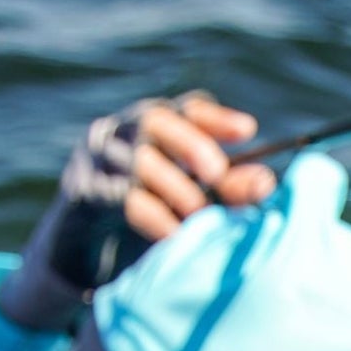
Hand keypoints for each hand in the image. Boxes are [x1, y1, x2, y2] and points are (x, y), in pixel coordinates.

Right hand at [0, 94, 276, 332]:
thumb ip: (227, 187)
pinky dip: (154, 217)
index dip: (216, 118)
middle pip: (157, 119)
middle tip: (216, 173)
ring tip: (199, 217)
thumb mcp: (191, 195)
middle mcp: (124, 130)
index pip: (187, 109)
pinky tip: (174, 236)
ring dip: (176, 190)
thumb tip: (266, 183)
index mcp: (156, 124)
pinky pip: (120, 198)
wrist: (83, 240)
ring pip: (140, 160)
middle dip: (191, 144)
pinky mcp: (84, 189)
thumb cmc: (149, 209)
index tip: (248, 131)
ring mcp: (99, 156)